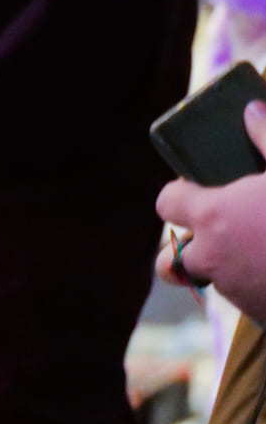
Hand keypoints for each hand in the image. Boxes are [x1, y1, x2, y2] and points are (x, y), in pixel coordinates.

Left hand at [157, 102, 265, 321]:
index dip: (180, 194)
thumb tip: (250, 110)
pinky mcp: (256, 312)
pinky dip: (253, 283)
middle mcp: (212, 257)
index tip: (201, 187)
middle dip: (184, 248)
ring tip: (259, 245)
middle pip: (168, 261)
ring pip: (207, 280)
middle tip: (219, 229)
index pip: (166, 203)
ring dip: (221, 266)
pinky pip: (241, 297)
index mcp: (215, 215)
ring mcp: (232, 290)